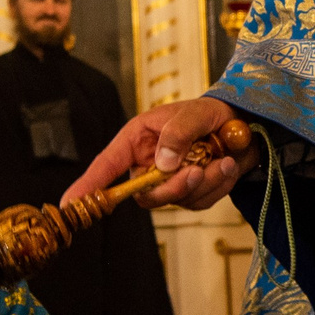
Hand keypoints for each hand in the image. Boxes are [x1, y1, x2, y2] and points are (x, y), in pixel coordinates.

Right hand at [66, 98, 245, 211]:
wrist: (245, 124)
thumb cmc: (212, 112)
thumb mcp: (194, 113)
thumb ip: (178, 133)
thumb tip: (162, 165)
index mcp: (138, 139)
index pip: (107, 165)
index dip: (89, 185)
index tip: (70, 203)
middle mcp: (148, 162)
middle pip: (144, 194)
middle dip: (172, 188)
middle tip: (196, 171)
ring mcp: (169, 180)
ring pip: (175, 200)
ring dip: (203, 183)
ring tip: (223, 160)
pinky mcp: (190, 192)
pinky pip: (198, 202)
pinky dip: (216, 186)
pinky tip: (227, 166)